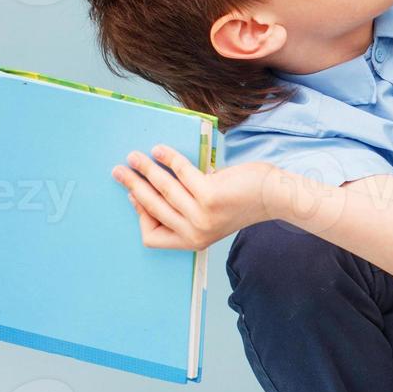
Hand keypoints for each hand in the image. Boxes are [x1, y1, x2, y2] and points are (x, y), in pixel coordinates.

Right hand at [110, 145, 276, 251]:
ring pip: (162, 189)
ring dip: (144, 169)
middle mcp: (195, 232)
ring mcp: (202, 216)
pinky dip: (168, 158)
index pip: (152, 236)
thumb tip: (148, 187)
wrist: (274, 196)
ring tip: (135, 156)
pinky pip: (180, 173)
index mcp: (192, 241)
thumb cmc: (240, 200)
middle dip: (132, 186)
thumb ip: (183, 208)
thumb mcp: (208, 214)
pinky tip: (160, 150)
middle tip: (119, 171)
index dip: (140, 215)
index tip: (134, 196)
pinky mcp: (210, 197)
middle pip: (151, 208)